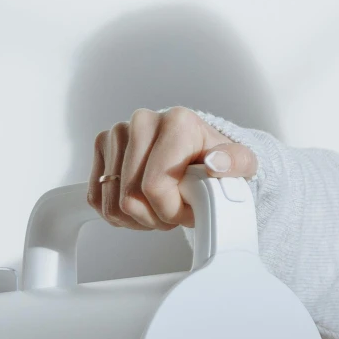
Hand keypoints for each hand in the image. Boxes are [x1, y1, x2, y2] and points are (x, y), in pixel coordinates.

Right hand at [90, 107, 257, 231]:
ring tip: (160, 206)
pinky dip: (119, 213)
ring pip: (112, 203)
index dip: (171, 211)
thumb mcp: (241, 163)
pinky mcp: (102, 147)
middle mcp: (143, 121)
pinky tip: (142, 204)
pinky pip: (97, 198)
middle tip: (175, 210)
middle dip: (156, 216)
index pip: (155, 186)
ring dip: (138, 217)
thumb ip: (236, 162)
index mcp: (176, 122)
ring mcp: (118, 133)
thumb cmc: (216, 161)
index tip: (188, 209)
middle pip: (130, 198)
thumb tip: (216, 163)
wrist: (198, 153)